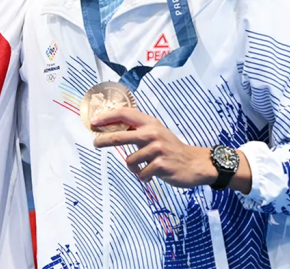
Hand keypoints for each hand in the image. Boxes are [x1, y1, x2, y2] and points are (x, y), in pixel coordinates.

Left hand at [91, 108, 216, 187]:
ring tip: (144, 167)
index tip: (94, 122)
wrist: (195, 164)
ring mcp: (157, 149)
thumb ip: (138, 131)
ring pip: (130, 160)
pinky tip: (152, 174)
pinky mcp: (160, 165)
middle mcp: (152, 133)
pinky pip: (140, 173)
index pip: (124, 114)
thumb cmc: (171, 148)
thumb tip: (110, 130)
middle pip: (119, 136)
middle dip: (104, 140)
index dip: (107, 117)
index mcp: (150, 123)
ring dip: (134, 167)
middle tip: (95, 143)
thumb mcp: (156, 133)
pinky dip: (143, 176)